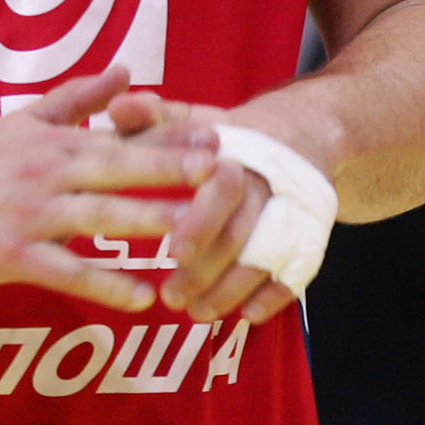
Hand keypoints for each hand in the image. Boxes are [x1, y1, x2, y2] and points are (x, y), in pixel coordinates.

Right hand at [0, 67, 216, 311]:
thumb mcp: (24, 120)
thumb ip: (78, 98)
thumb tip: (126, 69)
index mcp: (56, 142)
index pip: (122, 137)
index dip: (170, 139)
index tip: (217, 138)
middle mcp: (48, 173)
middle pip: (119, 170)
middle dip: (171, 170)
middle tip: (220, 173)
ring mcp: (31, 215)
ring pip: (98, 218)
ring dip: (148, 224)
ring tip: (194, 234)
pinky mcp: (12, 255)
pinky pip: (67, 272)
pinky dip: (105, 285)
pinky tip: (142, 297)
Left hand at [109, 91, 299, 326]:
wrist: (299, 134)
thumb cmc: (226, 134)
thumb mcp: (192, 117)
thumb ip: (152, 117)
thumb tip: (116, 109)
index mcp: (238, 151)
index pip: (222, 189)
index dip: (199, 223)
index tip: (171, 252)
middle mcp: (269, 183)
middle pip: (242, 232)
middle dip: (207, 269)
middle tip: (172, 297)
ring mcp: (293, 213)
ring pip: (265, 258)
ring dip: (232, 290)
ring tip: (197, 313)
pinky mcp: (309, 237)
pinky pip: (297, 271)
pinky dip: (274, 296)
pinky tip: (247, 315)